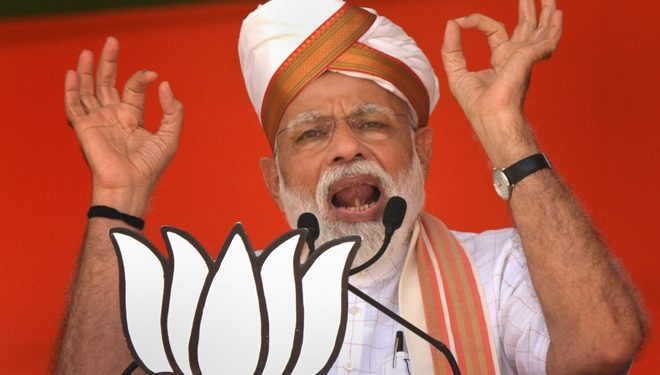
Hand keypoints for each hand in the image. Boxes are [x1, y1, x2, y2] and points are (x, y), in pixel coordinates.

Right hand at [65, 37, 182, 215]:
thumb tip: (165, 85)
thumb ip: (173, 111)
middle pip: (107, 83)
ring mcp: (98, 121)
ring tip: (88, 51)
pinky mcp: (84, 128)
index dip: (141, 78)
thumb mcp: (170, 136)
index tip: (153, 75)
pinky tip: (73, 73)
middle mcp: (113, 117)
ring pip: (89, 90)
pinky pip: (74, 105)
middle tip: (112, 41)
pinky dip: (72, 90)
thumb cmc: (150, 166)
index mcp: (132, 117)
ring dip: (87, 71)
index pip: (133, 89)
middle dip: (109, 63)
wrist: (130, 184)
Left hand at [441, 0, 561, 165]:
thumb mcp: (457, 75)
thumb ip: (452, 49)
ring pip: (540, 30)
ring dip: (546, 13)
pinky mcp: (526, 62)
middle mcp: (516, 58)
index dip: (479, 22)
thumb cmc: (481, 111)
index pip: (495, 31)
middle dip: (529, 10)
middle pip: (526, 27)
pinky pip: (544, 41)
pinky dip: (553, 29)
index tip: (462, 20)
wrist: (494, 125)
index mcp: (501, 60)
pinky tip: (558, 15)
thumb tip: (452, 24)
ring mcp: (525, 60)